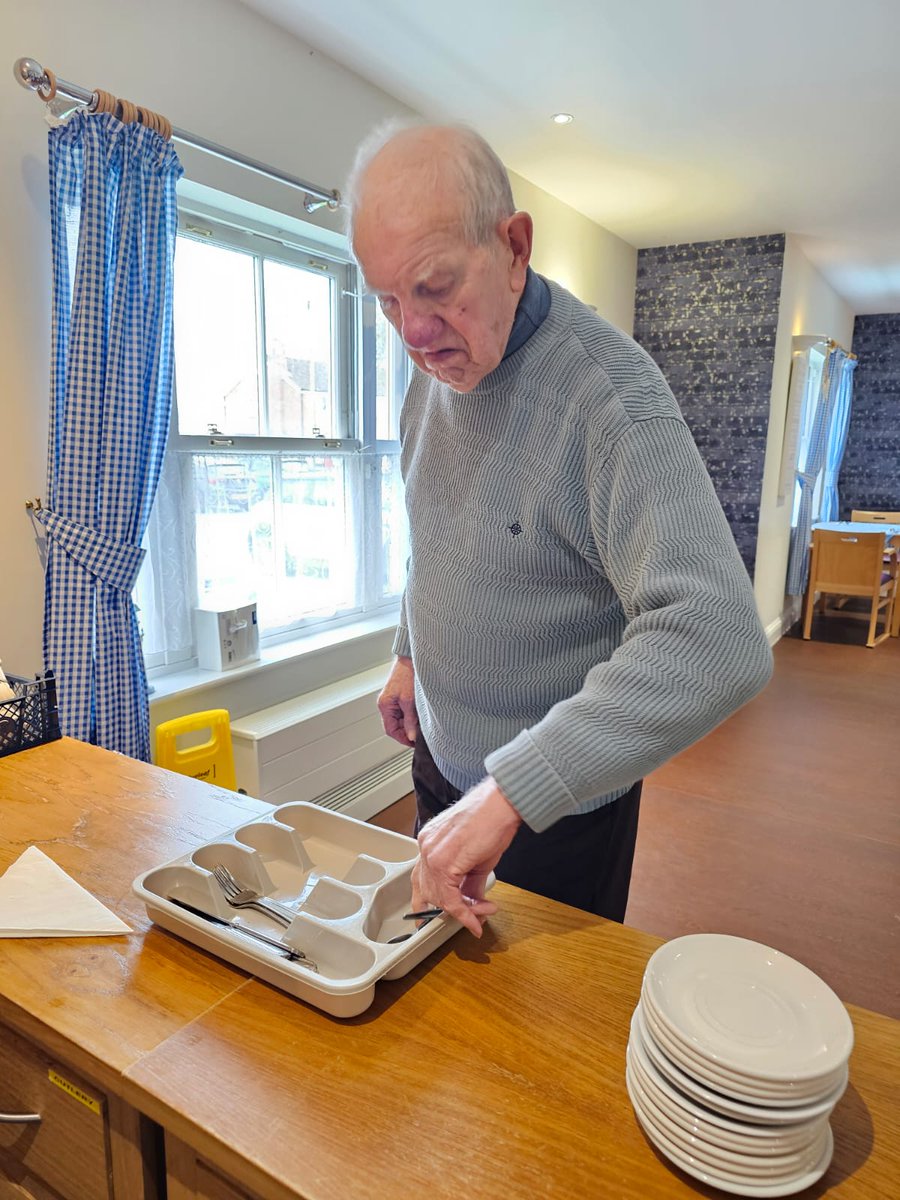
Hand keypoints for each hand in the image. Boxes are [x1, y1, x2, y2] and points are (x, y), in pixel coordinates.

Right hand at [377, 655, 418, 744]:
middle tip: (421, 733)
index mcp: (384, 705)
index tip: (414, 742)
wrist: (411, 658)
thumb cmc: (407, 675)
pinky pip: (404, 711)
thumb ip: (409, 720)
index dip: (402, 738)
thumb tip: (411, 736)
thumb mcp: (409, 701)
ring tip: (422, 723)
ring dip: (410, 723)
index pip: (391, 730)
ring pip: (401, 719)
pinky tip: (420, 714)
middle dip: (408, 731)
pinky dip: (412, 715)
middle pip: (395, 725)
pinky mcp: (400, 696)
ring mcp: (393, 700)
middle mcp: (386, 704)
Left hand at [412, 776, 521, 936]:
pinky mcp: (443, 861)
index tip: (454, 914)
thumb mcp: (477, 857)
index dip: (438, 902)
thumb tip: (471, 902)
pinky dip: (464, 912)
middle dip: (451, 909)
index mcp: (430, 842)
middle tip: (473, 916)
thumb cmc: (493, 819)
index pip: (425, 880)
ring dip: (462, 912)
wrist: (502, 803)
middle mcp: (426, 846)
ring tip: (481, 914)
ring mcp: (431, 853)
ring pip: (438, 897)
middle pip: (428, 891)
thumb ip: (469, 883)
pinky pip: (449, 898)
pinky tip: (475, 918)